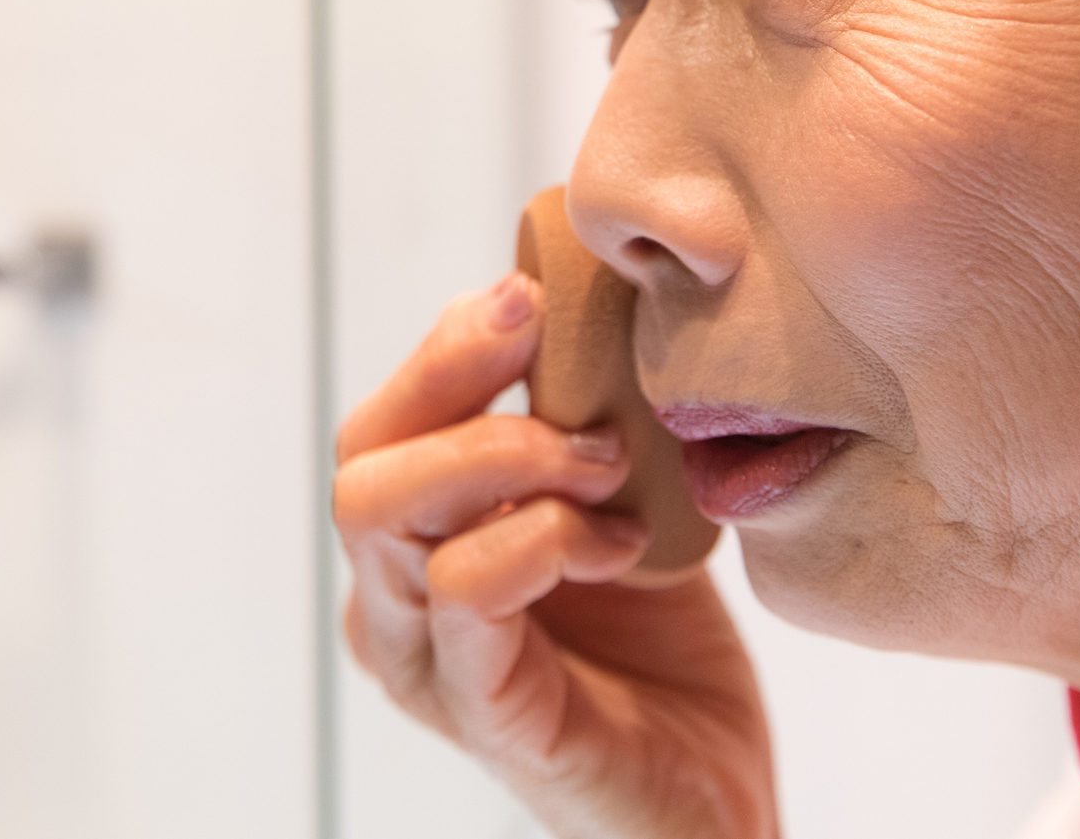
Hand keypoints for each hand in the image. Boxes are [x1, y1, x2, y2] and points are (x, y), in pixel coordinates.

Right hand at [334, 272, 776, 838]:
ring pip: (389, 514)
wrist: (716, 805)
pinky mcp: (483, 713)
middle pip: (363, 459)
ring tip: (605, 461)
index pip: (383, 425)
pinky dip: (540, 536)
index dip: (442, 346)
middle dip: (451, 377)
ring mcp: (427, 664)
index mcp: (415, 549)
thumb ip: (580, 425)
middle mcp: (394, 606)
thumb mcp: (618, 507)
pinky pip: (466, 593)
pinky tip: (615, 539)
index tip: (527, 292)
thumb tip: (581, 295)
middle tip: (546, 343)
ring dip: (505, 454)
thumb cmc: (664, 655)